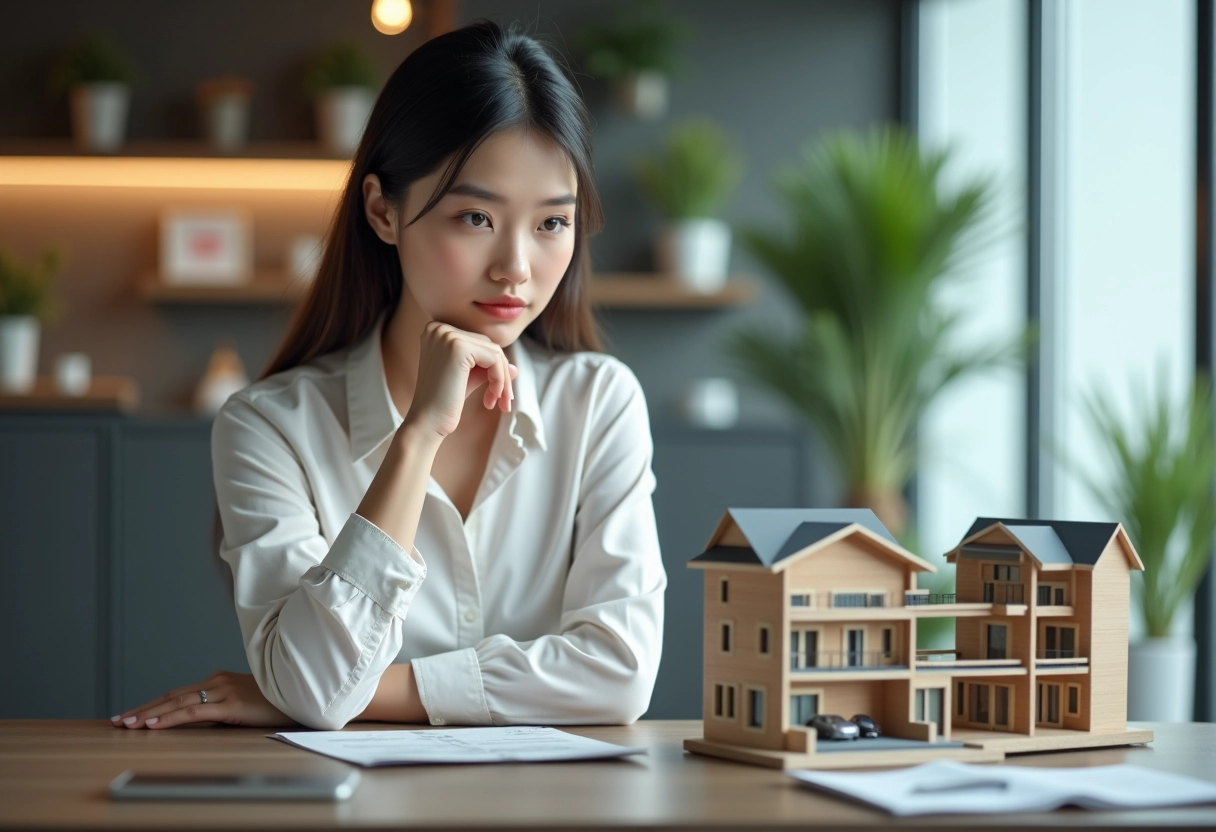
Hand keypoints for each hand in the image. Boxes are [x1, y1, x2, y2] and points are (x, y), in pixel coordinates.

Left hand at [110, 670, 298, 729]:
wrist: (305, 693)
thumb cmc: (279, 700)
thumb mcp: (246, 706)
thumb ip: (224, 709)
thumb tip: (202, 723)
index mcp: (220, 681)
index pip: (178, 694)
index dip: (153, 703)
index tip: (132, 714)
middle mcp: (217, 682)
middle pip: (171, 696)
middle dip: (142, 708)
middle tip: (118, 720)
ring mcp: (223, 691)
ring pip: (176, 702)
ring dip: (148, 714)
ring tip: (126, 724)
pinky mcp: (230, 704)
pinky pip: (192, 712)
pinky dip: (169, 717)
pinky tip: (153, 723)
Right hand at [404, 320, 518, 438]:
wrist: (427, 423)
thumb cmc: (444, 403)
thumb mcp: (468, 379)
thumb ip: (488, 368)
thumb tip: (514, 367)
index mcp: (437, 331)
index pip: (479, 343)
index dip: (494, 367)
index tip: (498, 393)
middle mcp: (439, 328)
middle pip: (488, 345)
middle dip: (501, 374)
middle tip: (504, 402)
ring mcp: (447, 335)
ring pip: (495, 352)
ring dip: (503, 380)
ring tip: (500, 403)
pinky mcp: (458, 347)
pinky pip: (495, 359)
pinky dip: (500, 380)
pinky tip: (493, 398)